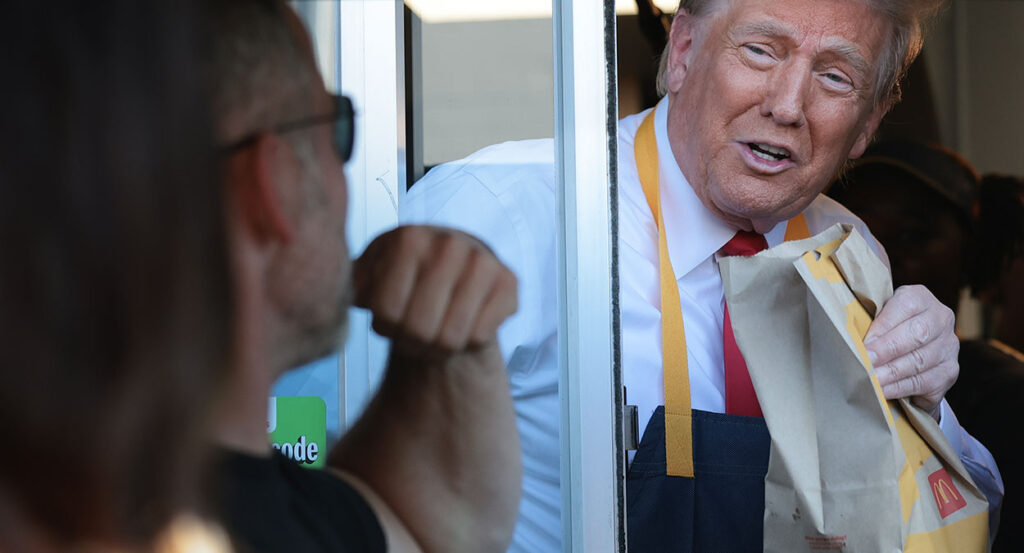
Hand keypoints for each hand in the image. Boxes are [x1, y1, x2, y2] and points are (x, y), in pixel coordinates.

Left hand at [353, 225, 517, 353]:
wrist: (452, 280)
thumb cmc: (403, 282)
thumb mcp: (368, 278)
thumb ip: (348, 285)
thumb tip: (332, 293)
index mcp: (408, 237)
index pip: (385, 311)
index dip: (383, 326)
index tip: (389, 316)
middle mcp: (448, 242)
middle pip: (418, 328)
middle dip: (411, 341)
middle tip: (413, 330)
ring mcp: (483, 259)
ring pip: (450, 338)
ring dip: (438, 347)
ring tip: (435, 331)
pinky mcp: (509, 281)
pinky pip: (479, 336)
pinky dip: (468, 342)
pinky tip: (464, 323)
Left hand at [864, 284, 958, 419]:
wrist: (913, 349)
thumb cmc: (886, 328)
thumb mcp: (879, 315)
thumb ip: (869, 320)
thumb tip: (849, 336)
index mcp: (920, 297)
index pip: (905, 306)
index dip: (883, 326)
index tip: (864, 343)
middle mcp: (940, 318)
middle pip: (917, 334)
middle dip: (887, 351)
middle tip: (866, 363)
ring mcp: (949, 346)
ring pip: (920, 361)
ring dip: (892, 374)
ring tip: (871, 381)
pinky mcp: (949, 371)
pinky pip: (925, 382)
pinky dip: (901, 388)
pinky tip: (883, 391)